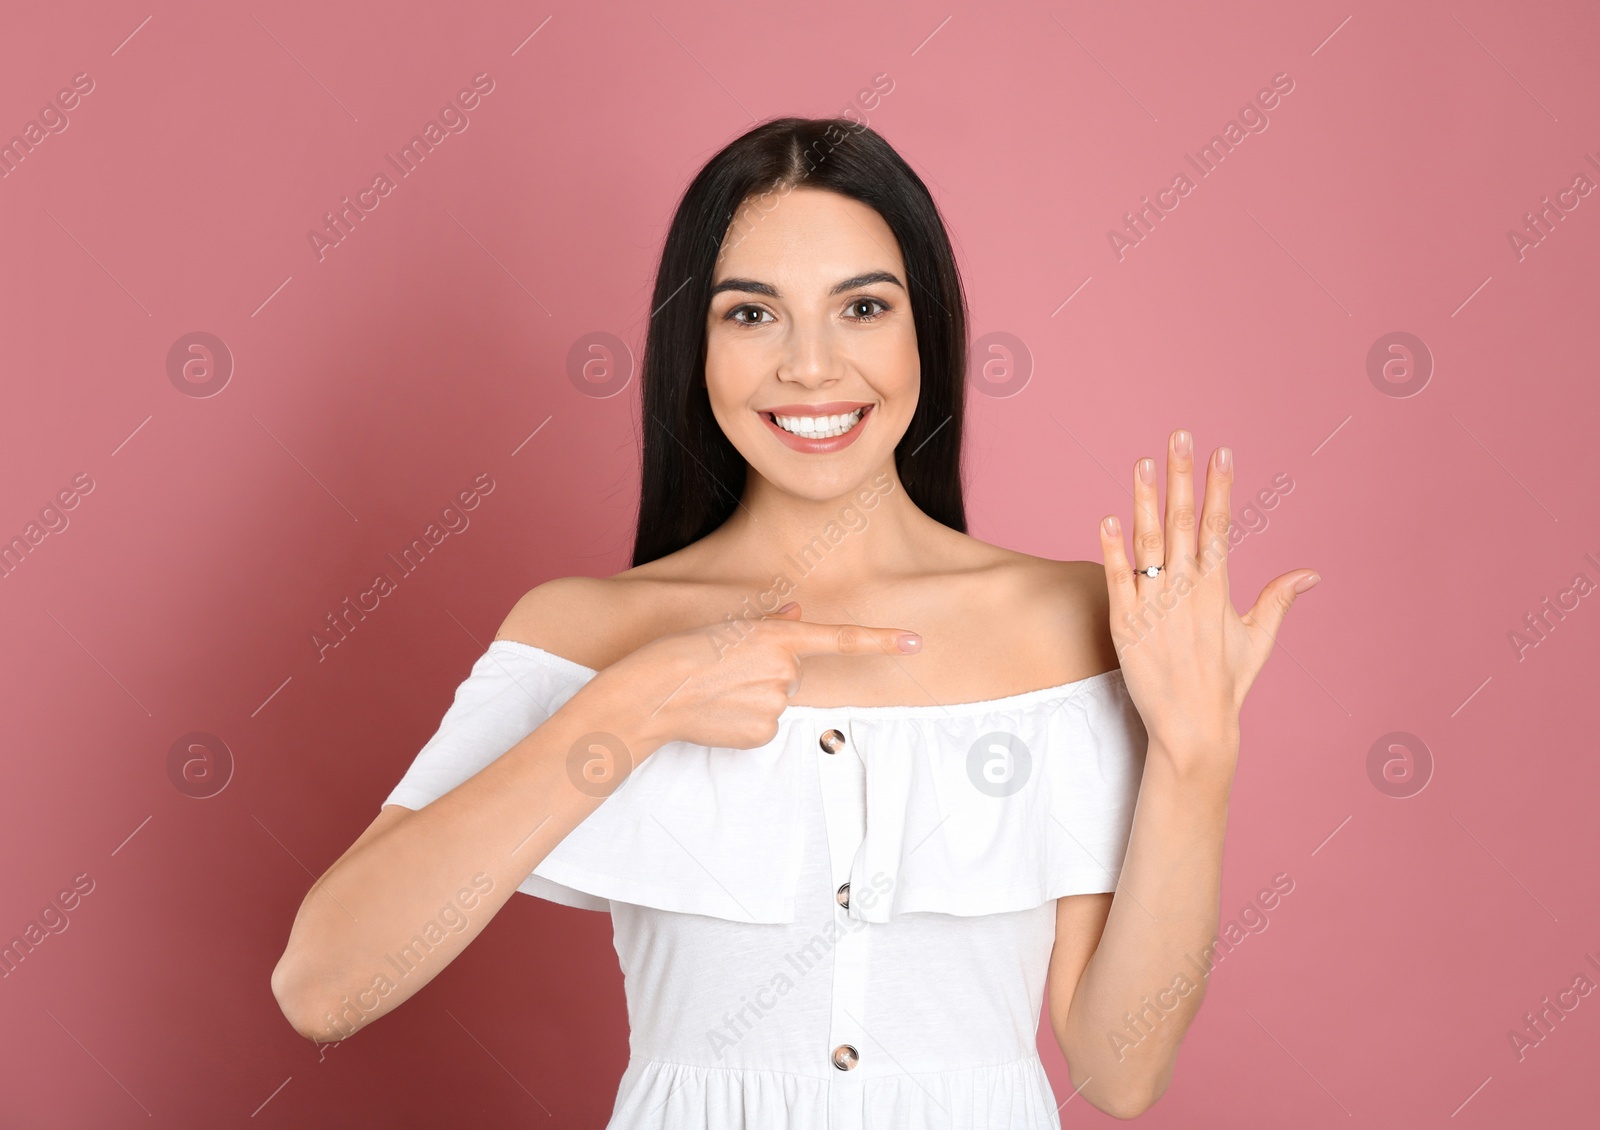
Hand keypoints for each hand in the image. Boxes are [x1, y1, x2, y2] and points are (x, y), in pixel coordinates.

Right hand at [602, 603, 921, 750]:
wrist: (652, 693)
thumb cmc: (683, 650)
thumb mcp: (728, 625)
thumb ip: (771, 622)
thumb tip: (798, 614)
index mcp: (779, 637)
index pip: (842, 639)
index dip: (882, 641)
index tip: (916, 641)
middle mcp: (785, 671)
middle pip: (793, 673)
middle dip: (768, 672)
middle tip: (729, 670)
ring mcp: (776, 706)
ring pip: (777, 700)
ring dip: (753, 696)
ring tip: (717, 691)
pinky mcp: (763, 734)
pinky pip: (764, 725)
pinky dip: (745, 719)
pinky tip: (718, 713)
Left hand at [1097, 429, 1319, 773]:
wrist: (1192, 728)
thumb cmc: (1227, 684)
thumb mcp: (1258, 639)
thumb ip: (1278, 600)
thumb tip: (1311, 573)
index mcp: (1218, 590)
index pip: (1219, 526)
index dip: (1219, 487)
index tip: (1221, 451)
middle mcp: (1186, 592)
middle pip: (1183, 522)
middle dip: (1182, 476)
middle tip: (1179, 435)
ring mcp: (1153, 606)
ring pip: (1147, 543)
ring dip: (1143, 500)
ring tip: (1141, 463)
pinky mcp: (1125, 624)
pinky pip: (1116, 579)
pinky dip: (1112, 550)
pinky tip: (1107, 519)